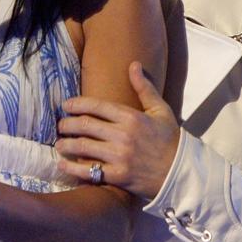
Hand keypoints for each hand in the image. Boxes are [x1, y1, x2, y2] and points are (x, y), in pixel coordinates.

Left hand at [56, 62, 180, 199]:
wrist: (181, 172)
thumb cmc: (170, 139)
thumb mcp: (160, 110)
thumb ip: (144, 88)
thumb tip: (134, 64)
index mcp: (131, 117)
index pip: (96, 106)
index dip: (77, 104)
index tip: (66, 105)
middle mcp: (123, 135)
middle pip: (84, 125)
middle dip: (67, 124)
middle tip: (60, 125)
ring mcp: (119, 157)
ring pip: (83, 147)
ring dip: (66, 144)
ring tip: (59, 144)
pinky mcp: (118, 176)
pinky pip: (89, 171)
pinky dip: (72, 168)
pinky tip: (62, 164)